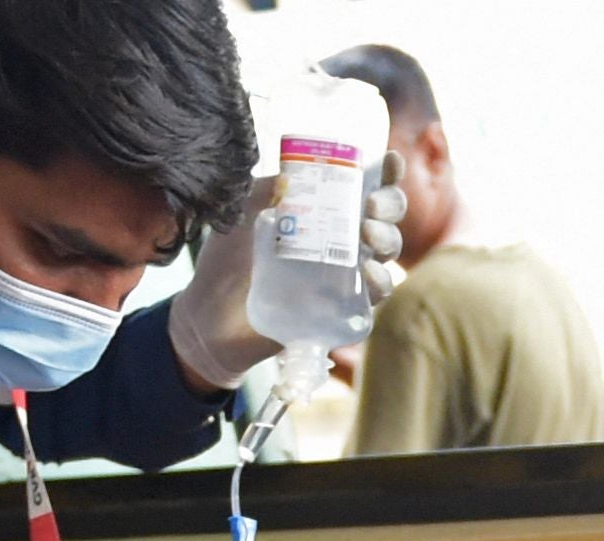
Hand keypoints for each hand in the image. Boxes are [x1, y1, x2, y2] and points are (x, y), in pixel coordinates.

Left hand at [170, 151, 408, 393]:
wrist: (212, 317)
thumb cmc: (227, 262)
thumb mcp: (241, 215)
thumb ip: (265, 191)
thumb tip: (291, 176)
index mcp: (321, 211)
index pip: (361, 187)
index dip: (386, 173)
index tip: (391, 161)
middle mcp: (340, 240)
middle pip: (385, 217)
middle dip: (390, 205)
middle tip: (371, 207)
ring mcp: (344, 276)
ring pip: (386, 252)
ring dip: (388, 239)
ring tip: (368, 234)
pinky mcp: (343, 310)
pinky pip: (374, 295)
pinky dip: (381, 282)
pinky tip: (370, 272)